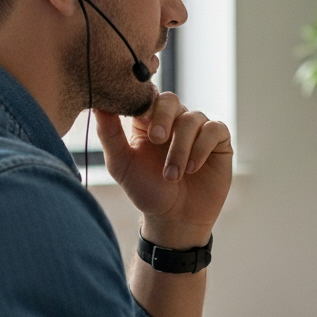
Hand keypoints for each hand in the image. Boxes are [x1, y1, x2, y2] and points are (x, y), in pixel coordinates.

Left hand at [94, 92, 232, 248]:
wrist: (175, 219)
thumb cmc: (146, 191)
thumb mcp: (121, 164)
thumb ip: (109, 134)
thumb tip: (97, 104)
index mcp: (149, 121)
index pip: (148, 97)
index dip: (145, 104)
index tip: (139, 120)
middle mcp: (175, 121)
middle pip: (171, 100)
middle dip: (164, 117)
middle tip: (156, 139)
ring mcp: (198, 130)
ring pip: (193, 118)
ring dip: (180, 148)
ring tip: (172, 175)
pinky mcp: (219, 141)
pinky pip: (215, 130)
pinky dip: (202, 148)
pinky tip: (191, 168)